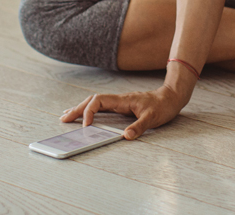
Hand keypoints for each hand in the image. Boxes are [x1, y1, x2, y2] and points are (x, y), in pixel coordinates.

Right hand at [60, 84, 188, 139]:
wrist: (171, 97)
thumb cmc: (162, 106)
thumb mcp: (152, 118)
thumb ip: (138, 127)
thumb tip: (125, 136)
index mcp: (122, 100)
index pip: (99, 101)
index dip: (89, 111)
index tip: (86, 126)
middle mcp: (118, 100)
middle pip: (92, 100)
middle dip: (77, 109)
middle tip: (63, 119)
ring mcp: (119, 102)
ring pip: (95, 102)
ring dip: (81, 109)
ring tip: (66, 116)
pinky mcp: (121, 106)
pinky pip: (101, 107)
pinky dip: (90, 111)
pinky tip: (85, 116)